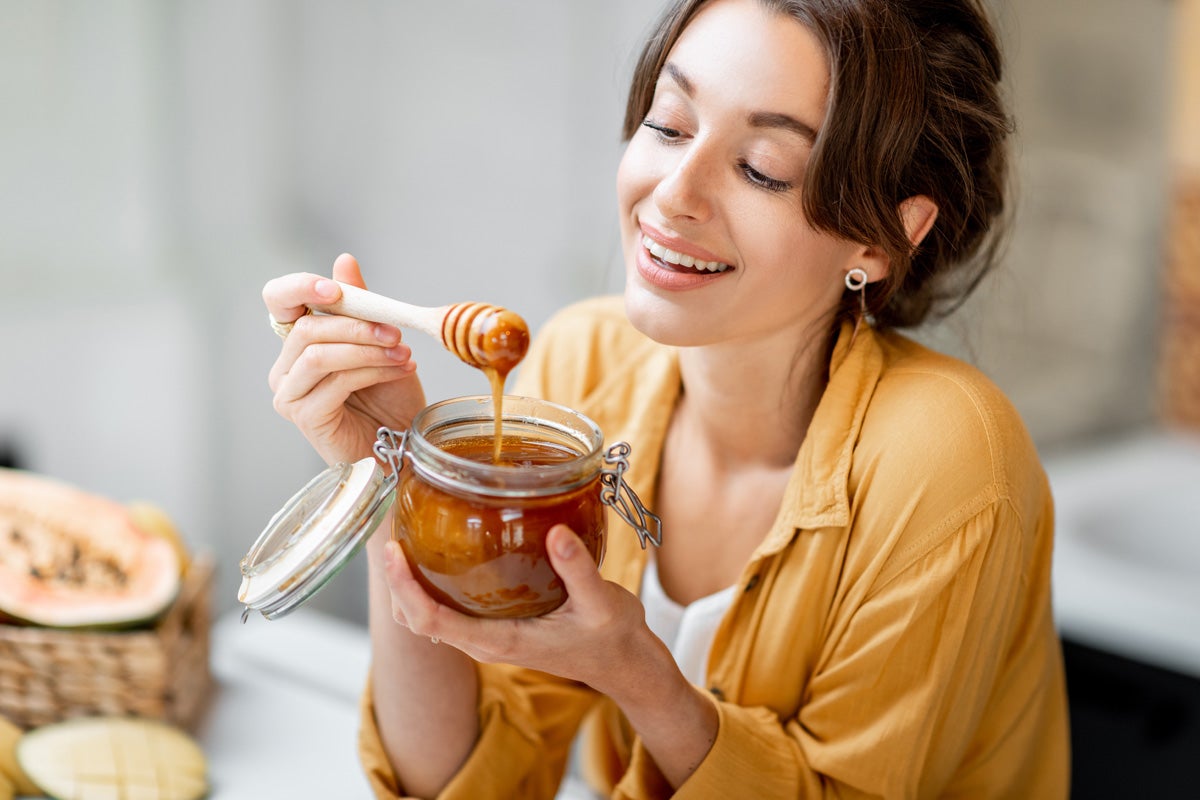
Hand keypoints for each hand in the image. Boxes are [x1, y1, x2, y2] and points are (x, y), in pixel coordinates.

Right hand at [264, 254, 426, 464]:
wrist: (402, 445)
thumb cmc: (388, 398)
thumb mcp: (379, 341)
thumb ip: (359, 305)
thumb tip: (344, 261)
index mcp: (298, 341)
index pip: (278, 299)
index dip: (301, 287)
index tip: (336, 290)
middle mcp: (286, 367)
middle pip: (307, 328)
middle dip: (356, 324)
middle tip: (394, 330)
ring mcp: (290, 393)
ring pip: (320, 353)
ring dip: (367, 348)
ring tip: (402, 352)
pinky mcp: (304, 416)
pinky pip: (335, 380)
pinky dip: (371, 370)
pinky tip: (398, 369)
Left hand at [382, 524, 653, 692]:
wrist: (625, 664)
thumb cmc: (613, 639)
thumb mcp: (602, 602)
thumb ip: (578, 569)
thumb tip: (556, 532)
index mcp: (499, 641)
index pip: (430, 620)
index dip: (404, 587)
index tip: (393, 551)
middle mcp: (485, 641)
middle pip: (417, 617)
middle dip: (397, 581)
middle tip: (392, 529)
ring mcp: (488, 635)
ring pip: (429, 613)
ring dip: (410, 582)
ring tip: (407, 533)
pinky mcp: (497, 624)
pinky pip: (450, 606)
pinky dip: (433, 581)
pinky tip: (444, 547)